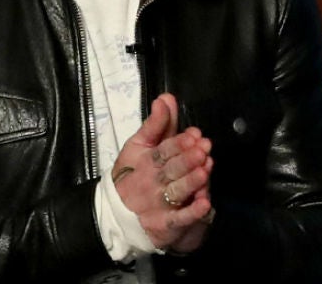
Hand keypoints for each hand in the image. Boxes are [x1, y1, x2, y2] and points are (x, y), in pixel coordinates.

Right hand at [110, 93, 214, 249]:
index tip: (195, 135)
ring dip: (190, 181)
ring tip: (204, 171)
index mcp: (145, 160)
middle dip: (187, 158)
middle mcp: (151, 181)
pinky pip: (178, 219)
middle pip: (171, 169)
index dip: (179, 142)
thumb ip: (157, 123)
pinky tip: (205, 204)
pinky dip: (191, 213)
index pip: (162, 150)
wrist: (116, 212)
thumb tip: (166, 98)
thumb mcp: (139, 146)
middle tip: (203, 148)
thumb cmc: (133, 172)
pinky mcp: (164, 224)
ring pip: (176, 191)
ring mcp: (158, 204)